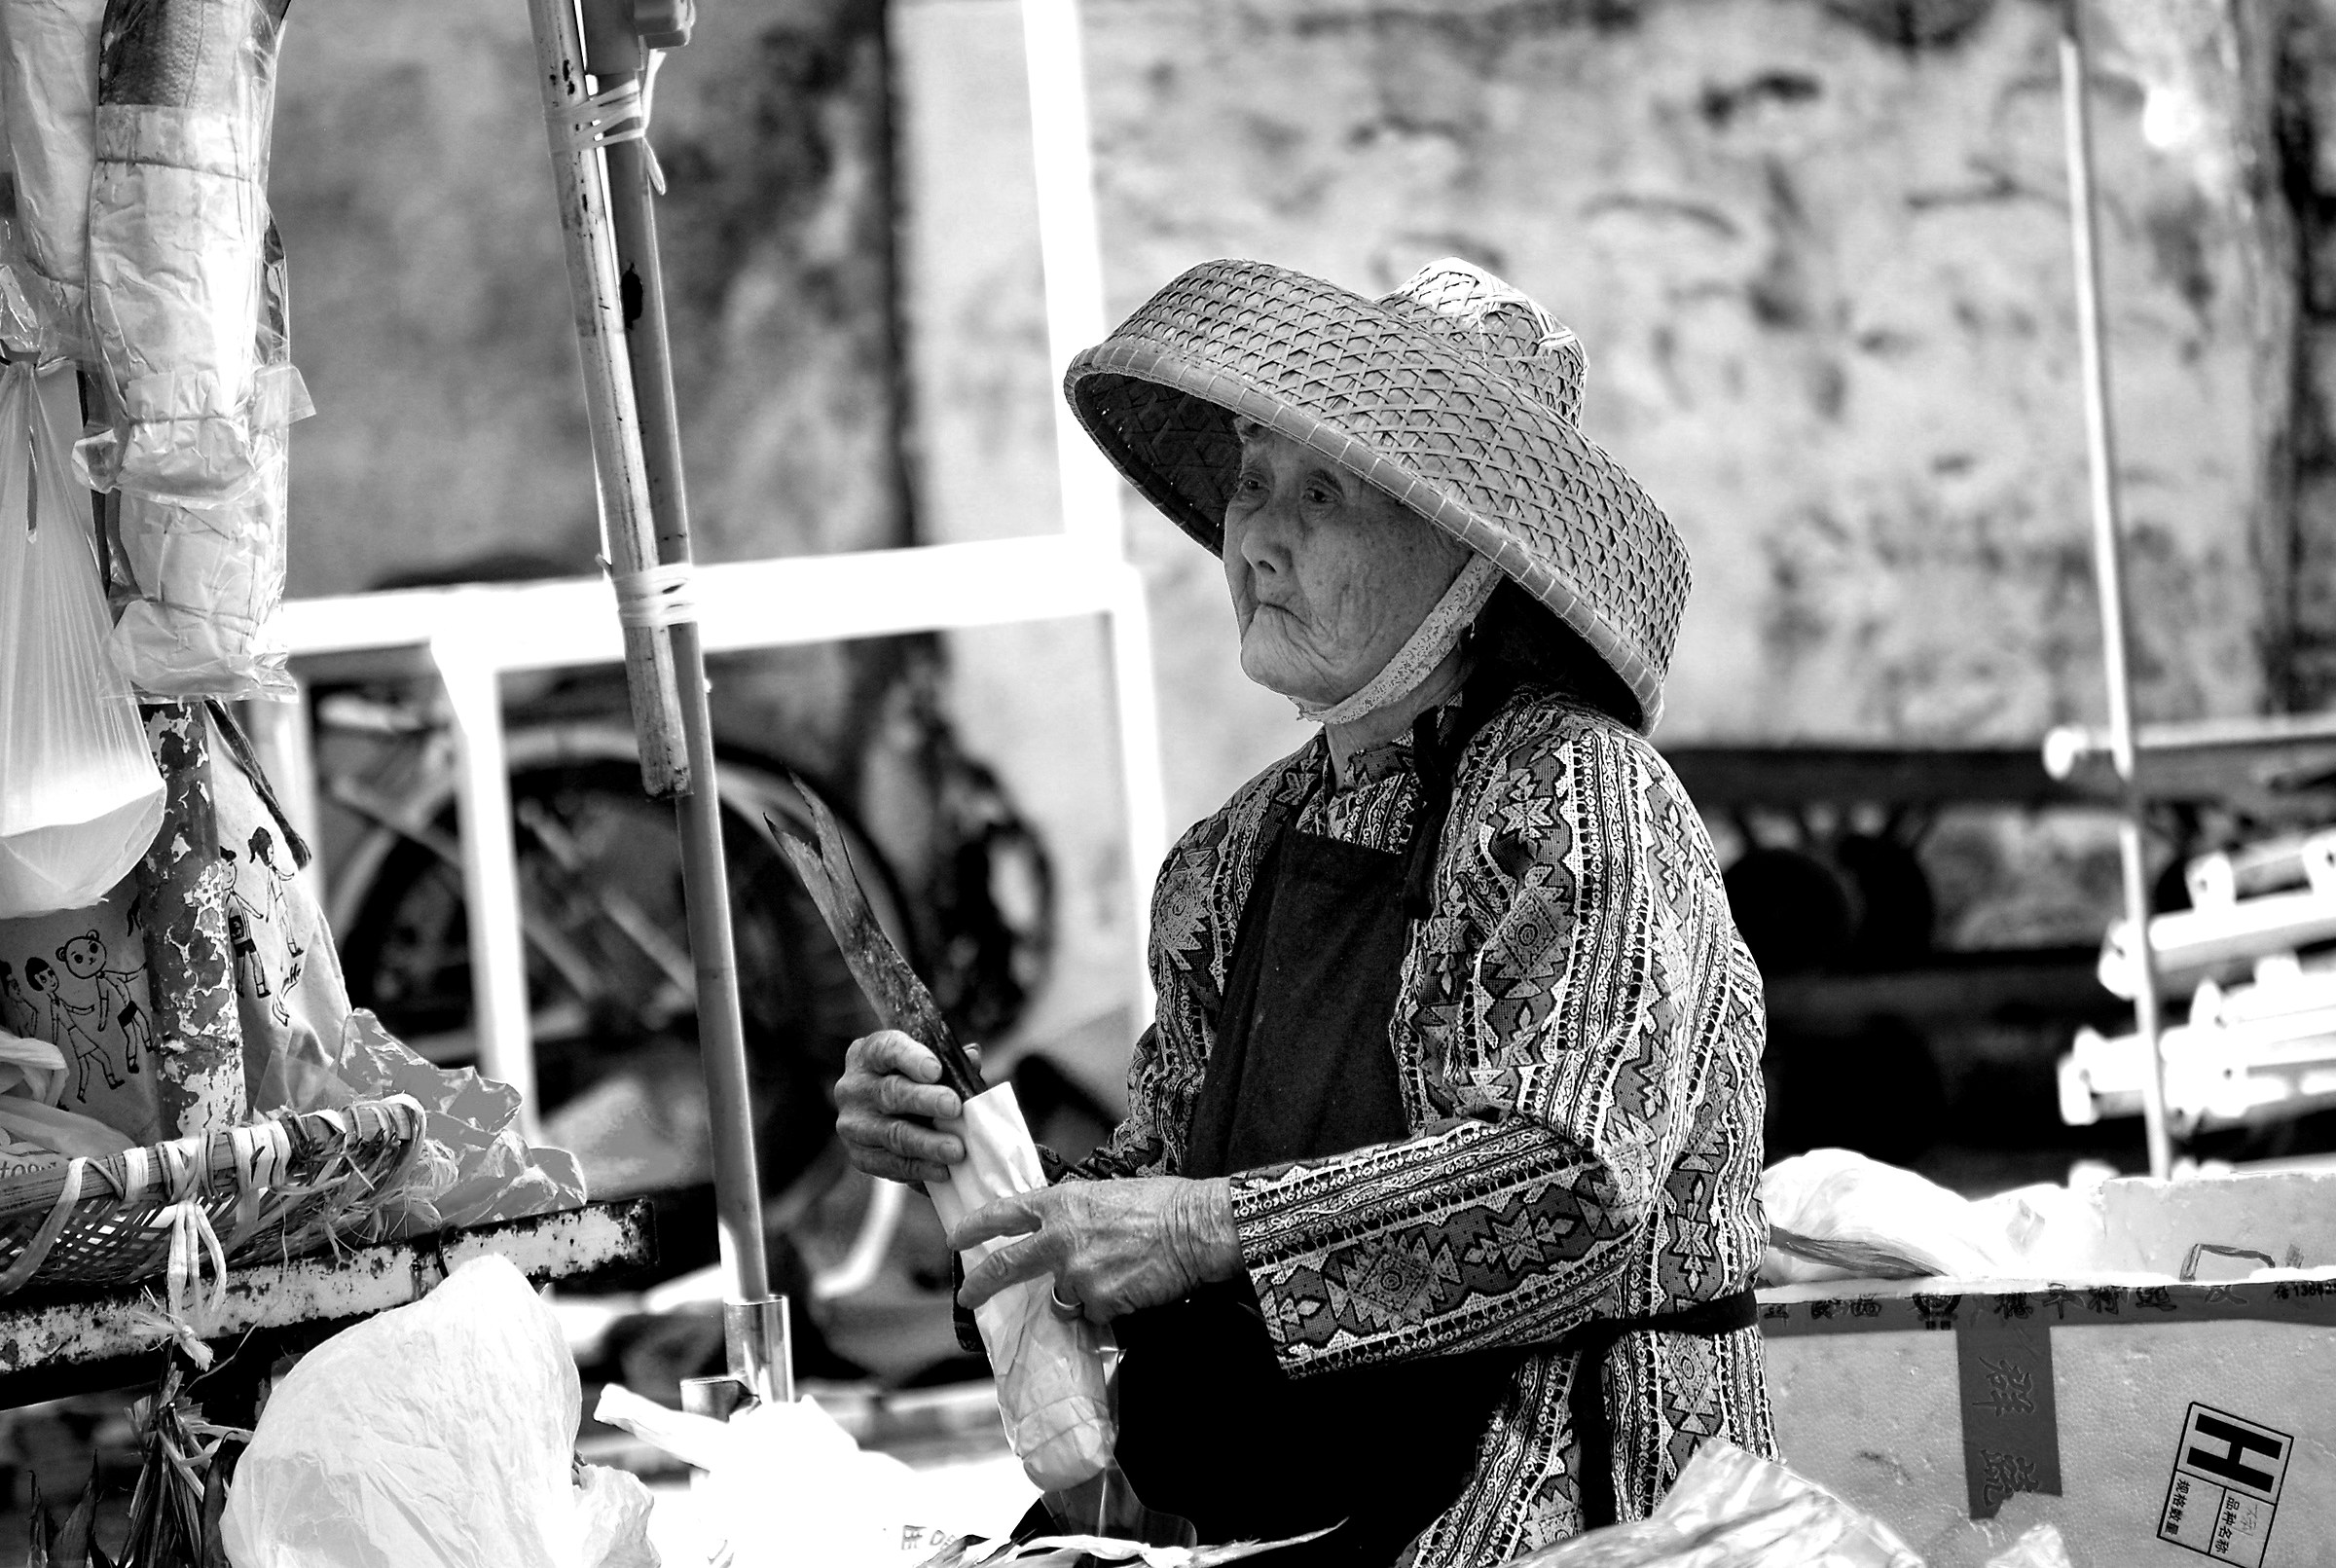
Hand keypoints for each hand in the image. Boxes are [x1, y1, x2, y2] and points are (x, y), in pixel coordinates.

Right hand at [835, 1029, 973, 1184]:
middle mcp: (853, 1087)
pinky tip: (942, 1171)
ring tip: (955, 1149)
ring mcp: (853, 1123)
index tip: (936, 1070)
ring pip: (892, 1133)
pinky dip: (919, 1168)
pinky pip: (890, 1164)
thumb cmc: (912, 1083)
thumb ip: (949, 1062)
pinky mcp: (859, 1155)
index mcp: (867, 1054)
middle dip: (924, 1100)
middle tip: (954, 1106)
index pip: (886, 1049)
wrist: (885, 1114)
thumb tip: (973, 1057)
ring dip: (927, 1143)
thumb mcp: (925, 1064)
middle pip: (890, 1092)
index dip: (911, 1058)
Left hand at [951, 1175, 1240, 1322]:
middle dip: (979, 1285)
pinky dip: (1109, 1306)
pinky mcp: (1097, 1302)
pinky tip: (1133, 1285)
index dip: (974, 1227)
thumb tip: (1056, 1233)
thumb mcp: (1106, 1194)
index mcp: (1061, 1203)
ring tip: (1119, 1272)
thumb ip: (1072, 1214)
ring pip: (1062, 1296)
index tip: (956, 1239)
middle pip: (1006, 1265)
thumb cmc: (1161, 1204)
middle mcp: (1059, 1239)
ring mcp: (1075, 1274)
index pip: (1004, 1214)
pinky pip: (1093, 1313)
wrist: (1195, 1228)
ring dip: (1083, 1292)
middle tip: (965, 1295)